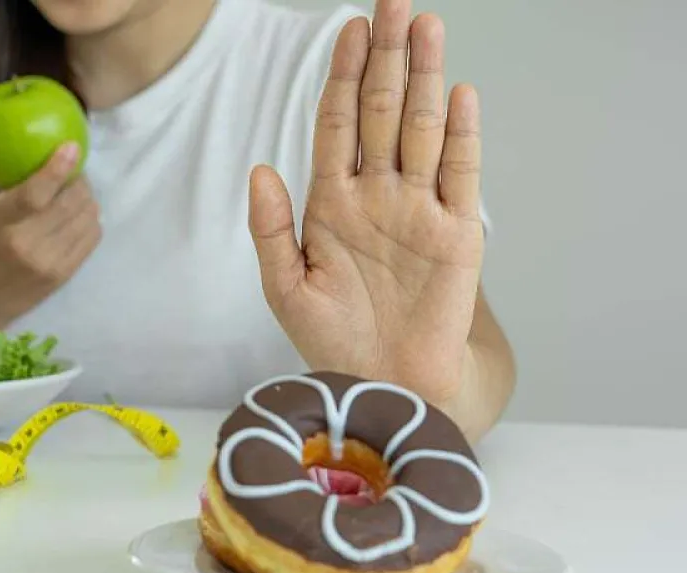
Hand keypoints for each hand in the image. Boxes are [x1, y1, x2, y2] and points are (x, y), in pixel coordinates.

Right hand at [0, 142, 101, 332]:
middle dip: (79, 179)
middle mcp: (26, 245)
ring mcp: (49, 263)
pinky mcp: (65, 275)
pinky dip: (90, 219)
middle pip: (71, 202)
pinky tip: (77, 214)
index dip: (58, 168)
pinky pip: (93, 236)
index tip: (71, 147)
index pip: (34, 194)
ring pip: (87, 217)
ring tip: (74, 191)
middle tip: (73, 169)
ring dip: (87, 198)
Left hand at [248, 0, 483, 403]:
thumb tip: (261, 166)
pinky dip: (460, 136)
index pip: (338, 125)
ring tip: (426, 27)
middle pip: (381, 113)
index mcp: (332, 203)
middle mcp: (377, 196)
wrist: (382, 385)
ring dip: (423, 79)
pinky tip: (458, 94)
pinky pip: (459, 175)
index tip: (347, 30)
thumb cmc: (331, 341)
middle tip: (392, 3)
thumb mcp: (285, 287)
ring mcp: (418, 210)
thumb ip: (270, 228)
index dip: (341, 77)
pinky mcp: (457, 235)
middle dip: (385, 58)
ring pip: (420, 130)